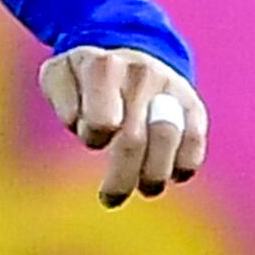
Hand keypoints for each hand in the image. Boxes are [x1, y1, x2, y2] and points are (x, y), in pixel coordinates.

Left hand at [39, 46, 207, 207]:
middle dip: (121, 178)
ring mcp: (171, 88)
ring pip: (168, 140)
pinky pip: (195, 143)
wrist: (127, 56)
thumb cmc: (84, 78)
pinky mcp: (192, 106)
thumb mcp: (59, 74)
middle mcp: (142, 73)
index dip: (94, 137)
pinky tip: (170, 176)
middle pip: (134, 139)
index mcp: (104, 66)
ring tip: (144, 189)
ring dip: (154, 176)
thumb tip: (78, 121)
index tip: (92, 139)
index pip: (102, 119)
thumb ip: (60, 95)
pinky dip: (183, 167)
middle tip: (110, 199)